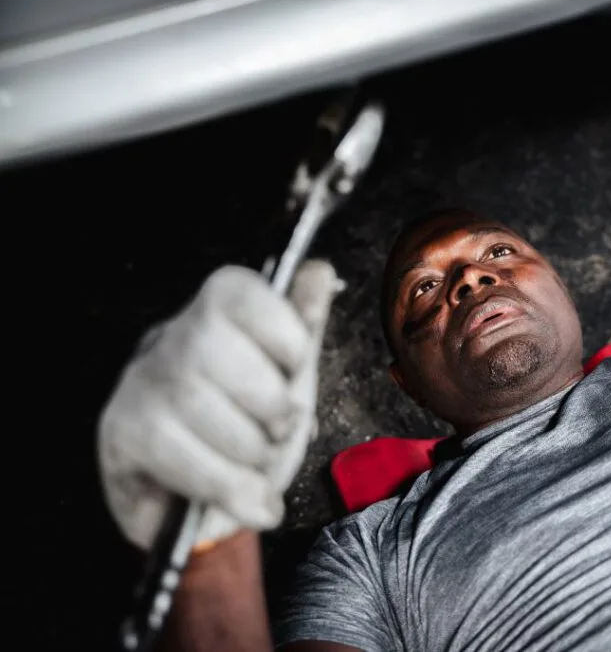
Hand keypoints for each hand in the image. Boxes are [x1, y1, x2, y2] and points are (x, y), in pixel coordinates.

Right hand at [98, 261, 337, 549]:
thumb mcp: (288, 378)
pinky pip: (180, 455)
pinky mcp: (121, 434)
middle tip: (281, 429)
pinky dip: (230, 487)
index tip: (295, 367)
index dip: (281, 330)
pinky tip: (252, 502)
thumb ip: (304, 327)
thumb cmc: (248, 428)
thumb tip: (320, 272)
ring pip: (198, 403)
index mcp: (216, 312)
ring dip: (250, 452)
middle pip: (217, 348)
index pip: (240, 293)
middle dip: (268, 403)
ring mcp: (139, 384)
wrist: (201, 507)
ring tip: (259, 466)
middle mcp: (170, 338)